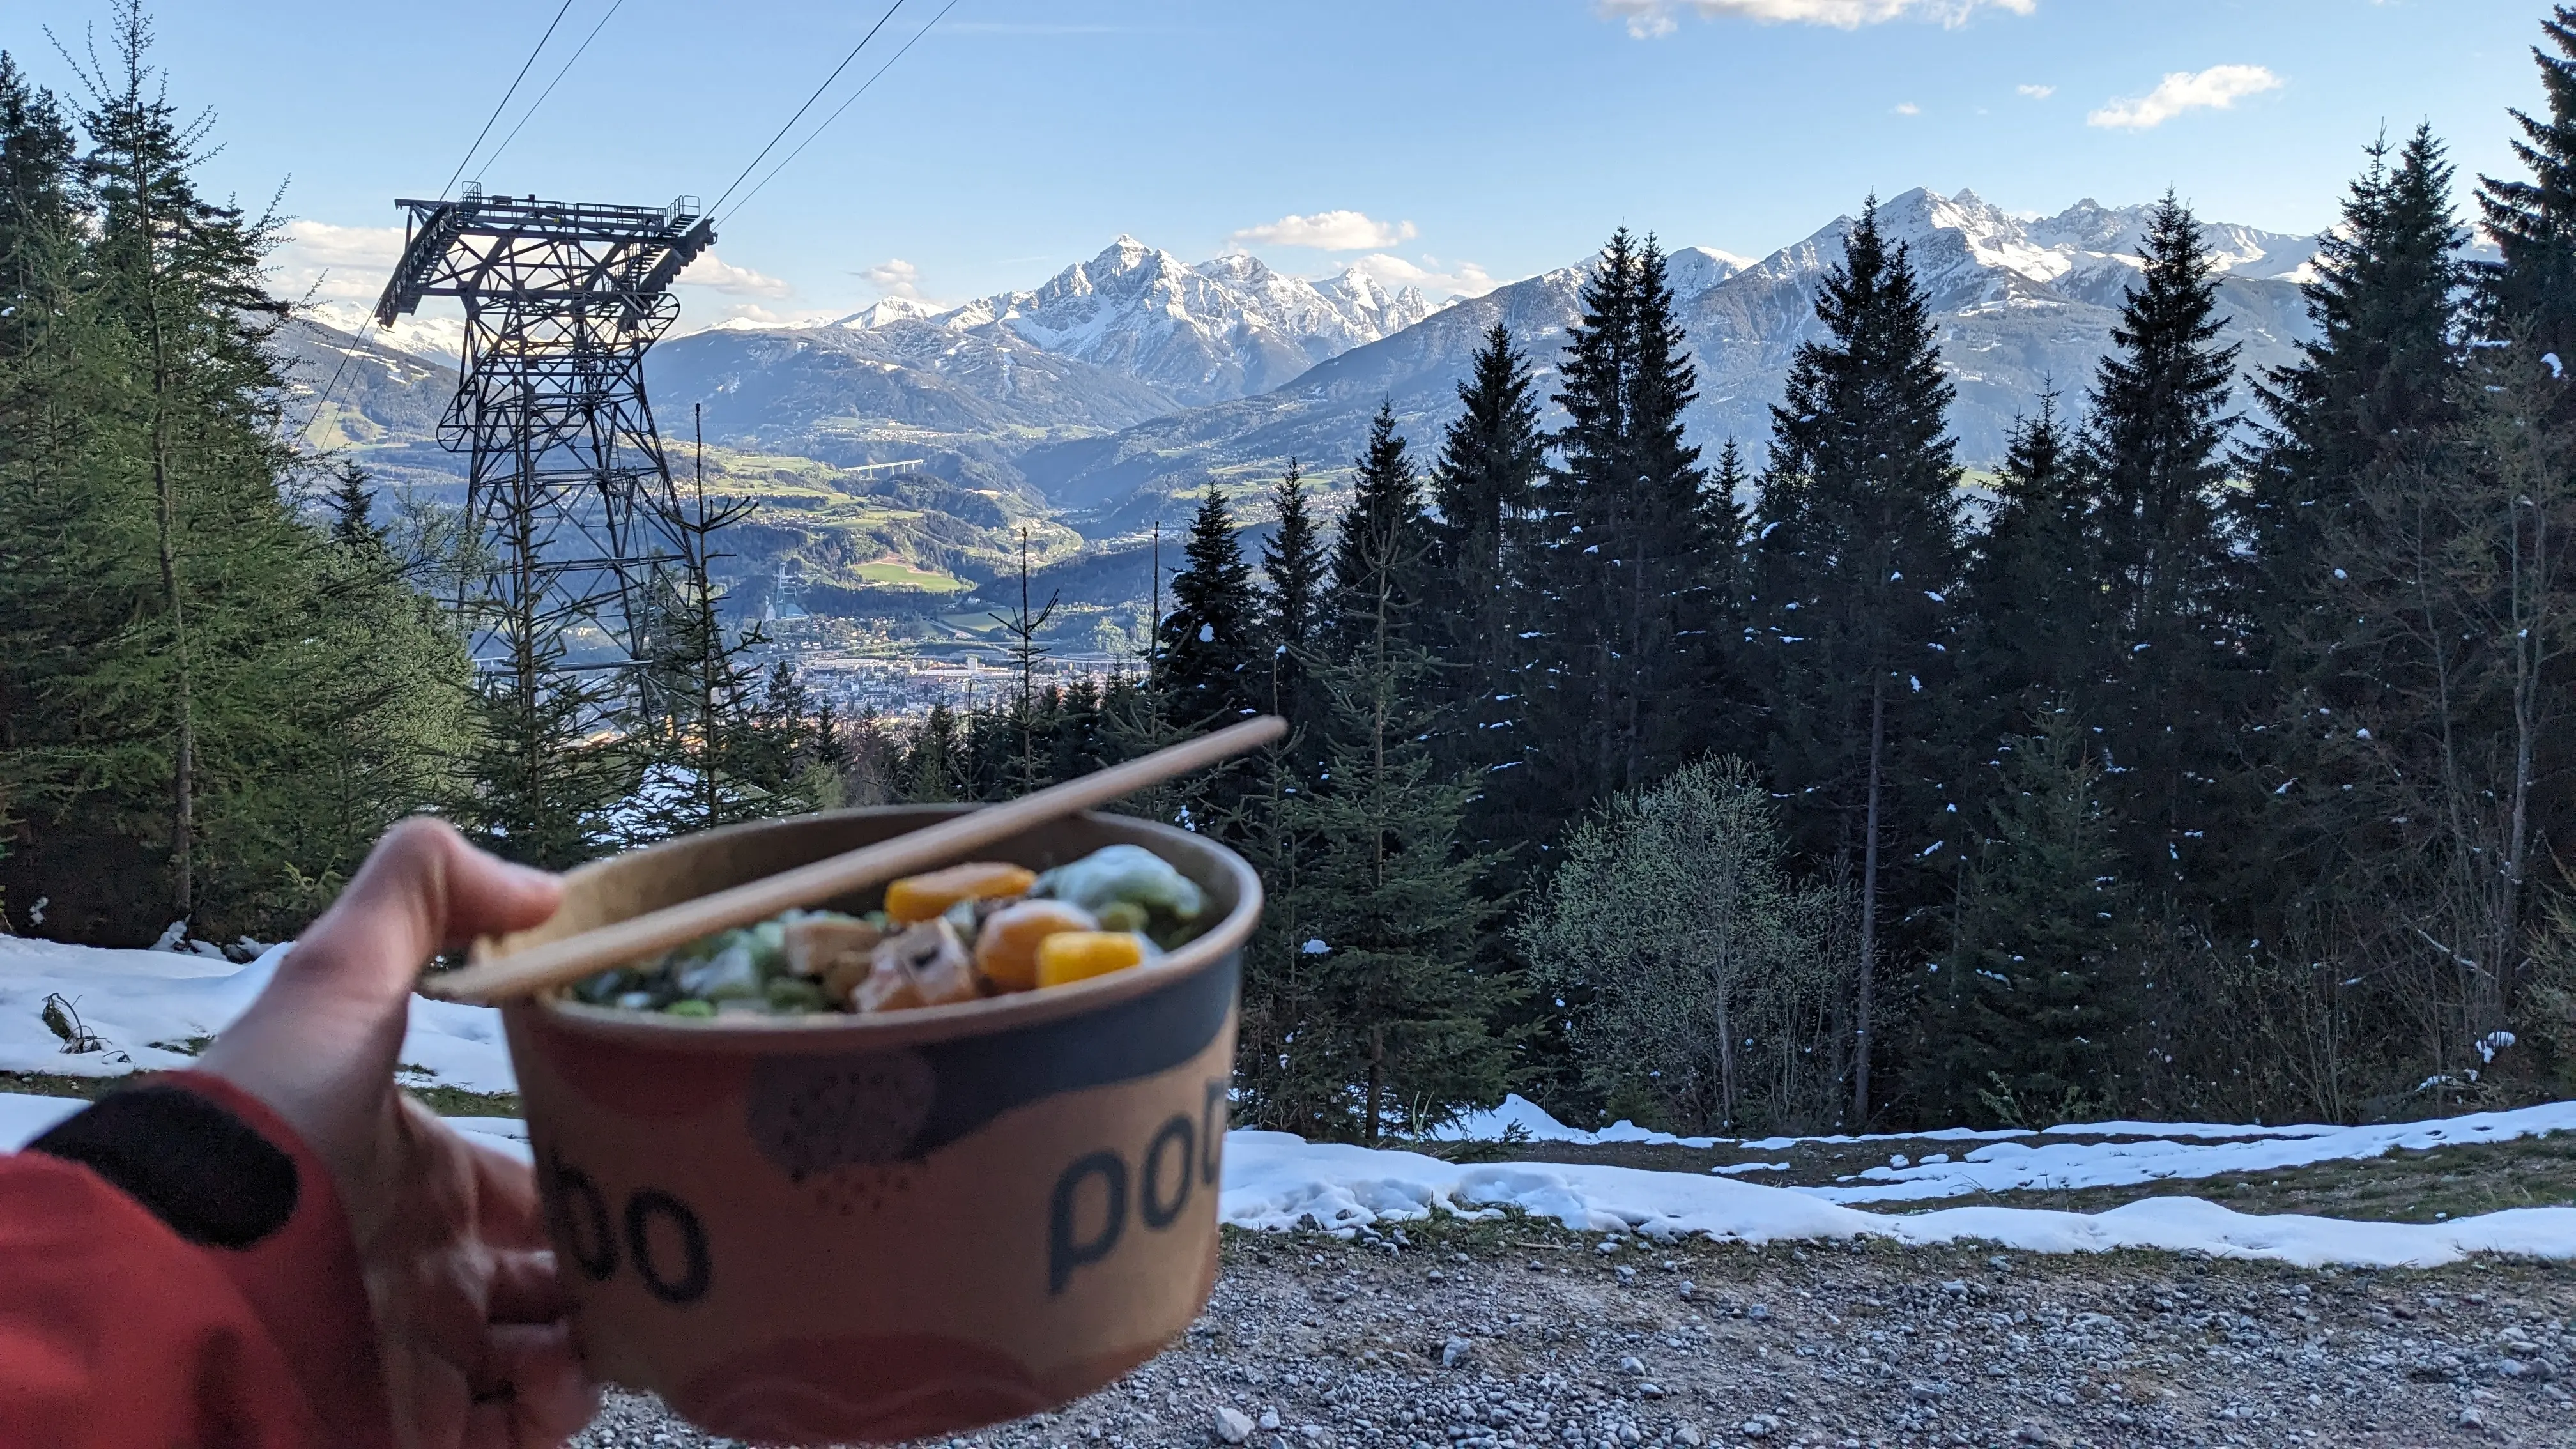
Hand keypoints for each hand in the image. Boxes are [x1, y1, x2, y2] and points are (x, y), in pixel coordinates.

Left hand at [200, 818, 598, 1448]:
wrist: (189, 1271)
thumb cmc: (273, 1123)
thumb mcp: (341, 977)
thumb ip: (425, 896)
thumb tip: (548, 883)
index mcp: (417, 1181)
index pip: (531, 1190)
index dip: (597, 1184)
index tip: (656, 1177)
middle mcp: (421, 1272)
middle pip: (553, 1283)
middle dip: (617, 1276)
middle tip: (662, 1268)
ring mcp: (417, 1358)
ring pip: (548, 1365)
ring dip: (596, 1352)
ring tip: (601, 1338)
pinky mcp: (413, 1431)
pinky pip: (513, 1437)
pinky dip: (553, 1415)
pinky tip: (557, 1381)